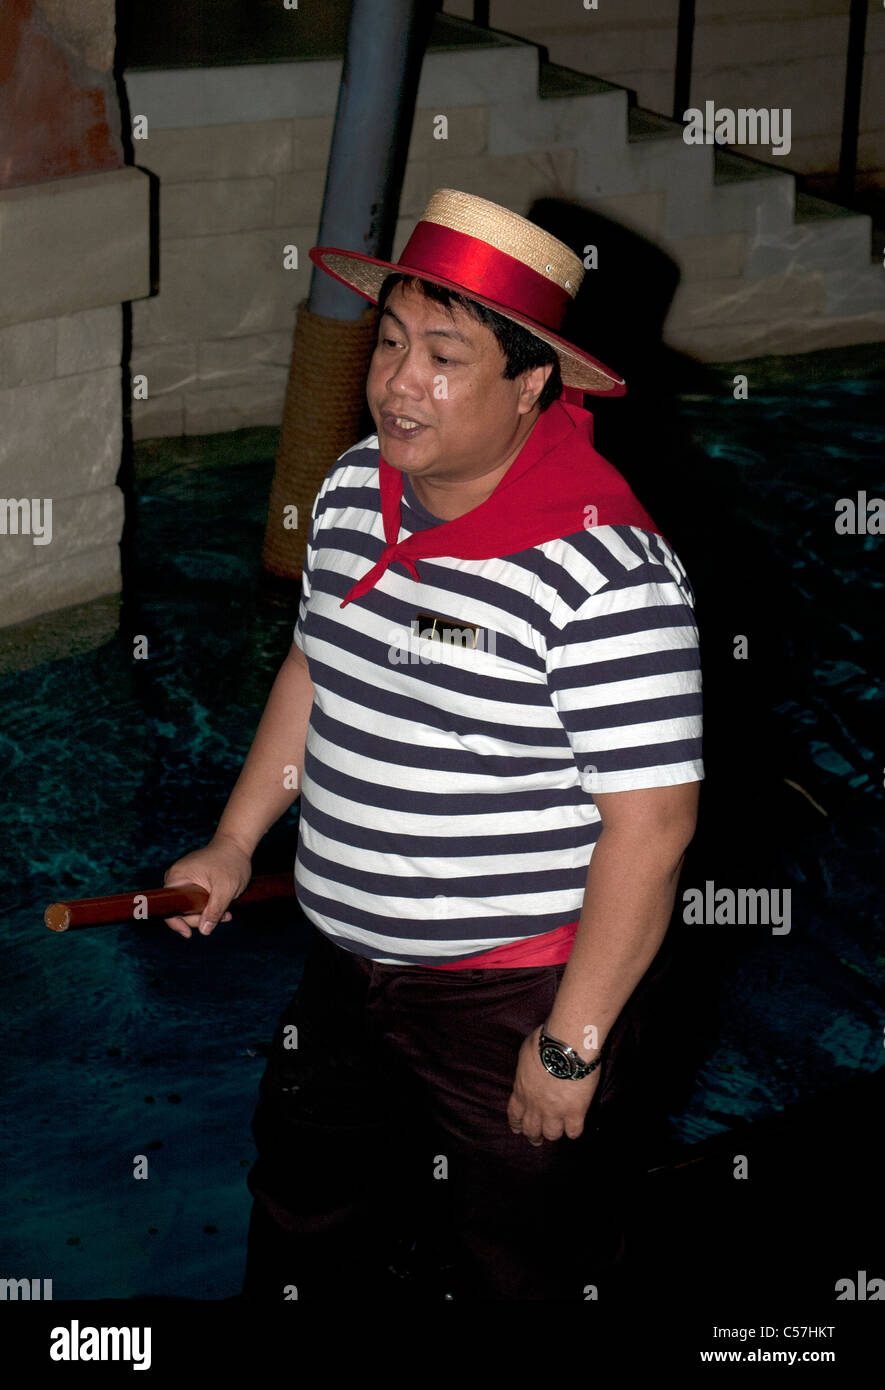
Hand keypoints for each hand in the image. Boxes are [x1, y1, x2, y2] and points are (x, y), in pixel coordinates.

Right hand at [162, 832, 251, 938]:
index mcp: (177, 877)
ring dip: (208, 914)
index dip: (176, 923)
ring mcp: (184, 881)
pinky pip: (196, 902)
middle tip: (225, 917)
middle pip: (181, 910)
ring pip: (191, 908)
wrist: (237, 845)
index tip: (189, 934)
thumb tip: (204, 930)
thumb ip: (215, 910)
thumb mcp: (226, 888)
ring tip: (227, 913)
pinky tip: (224, 909)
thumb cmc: (231, 862)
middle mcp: (176, 879)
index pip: (169, 907)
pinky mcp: (193, 884)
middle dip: (202, 918)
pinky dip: (209, 908)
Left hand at [506, 1025, 600, 1145]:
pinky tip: (575, 1126)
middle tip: (537, 1139)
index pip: (514, 1114)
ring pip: (551, 1134)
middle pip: (531, 1129)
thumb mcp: (525, 1053)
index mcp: (521, 1090)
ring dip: (553, 1134)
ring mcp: (555, 1111)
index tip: (517, 1129)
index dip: (516, 1123)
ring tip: (557, 1133)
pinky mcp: (575, 1112)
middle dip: (533, 1136)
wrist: (564, 1045)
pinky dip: (574, 1130)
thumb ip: (526, 1068)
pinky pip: (573, 1132)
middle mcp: (535, 1105)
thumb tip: (530, 1068)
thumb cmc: (544, 1042)